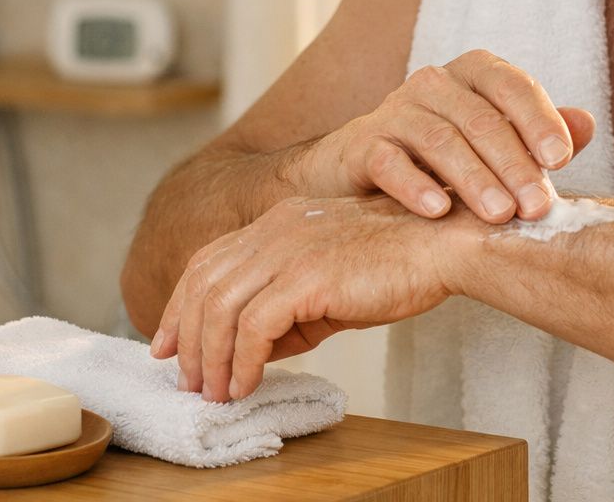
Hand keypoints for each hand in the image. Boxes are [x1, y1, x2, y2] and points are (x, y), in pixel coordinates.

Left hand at [148, 195, 464, 400]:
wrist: (445, 245)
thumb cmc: (401, 265)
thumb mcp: (331, 282)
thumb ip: (290, 309)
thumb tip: (254, 351)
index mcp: (279, 221)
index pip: (209, 261)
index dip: (179, 304)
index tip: (168, 343)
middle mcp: (276, 228)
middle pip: (203, 283)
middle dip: (184, 335)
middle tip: (186, 379)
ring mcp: (289, 249)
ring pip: (220, 307)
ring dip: (210, 357)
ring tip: (214, 391)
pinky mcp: (307, 277)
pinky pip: (253, 326)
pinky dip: (241, 361)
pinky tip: (245, 383)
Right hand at [297, 49, 595, 223]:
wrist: (359, 173)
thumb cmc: (442, 160)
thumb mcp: (492, 146)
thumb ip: (536, 136)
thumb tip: (587, 125)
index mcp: (472, 75)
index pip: (511, 86)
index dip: (538, 119)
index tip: (561, 161)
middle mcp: (433, 85)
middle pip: (480, 119)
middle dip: (513, 164)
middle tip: (537, 208)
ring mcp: (394, 112)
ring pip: (438, 140)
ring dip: (473, 180)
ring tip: (498, 216)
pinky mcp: (362, 145)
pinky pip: (388, 161)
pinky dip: (414, 186)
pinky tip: (438, 212)